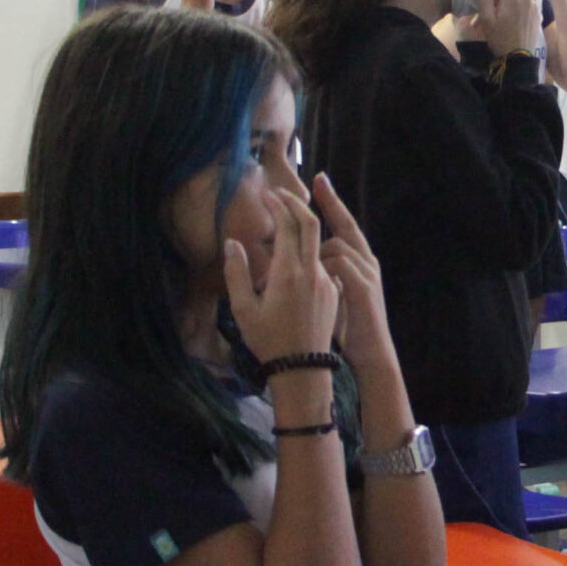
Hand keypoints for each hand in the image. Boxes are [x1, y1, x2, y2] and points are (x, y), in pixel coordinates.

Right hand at [223, 190, 339, 366]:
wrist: (303, 371)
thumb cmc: (268, 341)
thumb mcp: (243, 309)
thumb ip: (236, 272)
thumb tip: (232, 243)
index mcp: (289, 273)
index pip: (290, 225)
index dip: (280, 204)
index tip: (268, 195)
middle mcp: (313, 272)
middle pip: (311, 224)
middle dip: (296, 203)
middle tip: (280, 194)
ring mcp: (327, 282)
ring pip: (316, 245)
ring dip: (300, 231)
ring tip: (279, 231)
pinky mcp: (334, 292)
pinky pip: (321, 263)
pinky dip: (307, 252)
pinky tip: (292, 260)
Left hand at [311, 173, 392, 370]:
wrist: (370, 355)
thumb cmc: (349, 327)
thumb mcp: (334, 295)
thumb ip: (324, 272)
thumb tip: (306, 257)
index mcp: (356, 261)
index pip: (342, 224)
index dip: (331, 201)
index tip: (318, 179)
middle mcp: (365, 261)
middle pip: (346, 223)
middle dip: (331, 201)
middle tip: (316, 180)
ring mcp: (366, 274)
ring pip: (339, 243)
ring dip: (317, 248)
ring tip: (301, 265)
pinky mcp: (363, 288)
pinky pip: (341, 264)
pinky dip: (326, 265)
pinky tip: (315, 276)